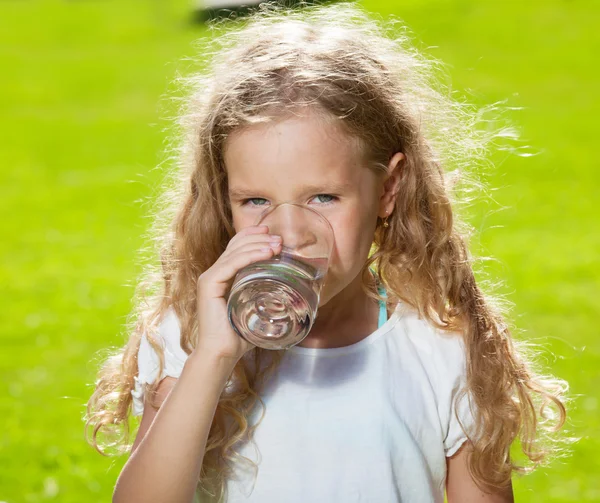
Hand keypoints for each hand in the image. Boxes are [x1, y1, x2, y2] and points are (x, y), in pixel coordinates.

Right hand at [192, 224, 281, 362]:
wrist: (222, 353)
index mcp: (221, 277)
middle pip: (236, 245)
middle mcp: (213, 274)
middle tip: (279, 239)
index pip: (235, 248)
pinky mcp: (209, 285)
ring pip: (235, 252)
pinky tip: (266, 253)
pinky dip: (250, 256)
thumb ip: (267, 299)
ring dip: (258, 245)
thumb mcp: (256, 310)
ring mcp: (209, 278)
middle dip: (259, 238)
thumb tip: (296, 295)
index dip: (252, 236)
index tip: (270, 232)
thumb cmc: (239, 336)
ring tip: (277, 245)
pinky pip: (231, 264)